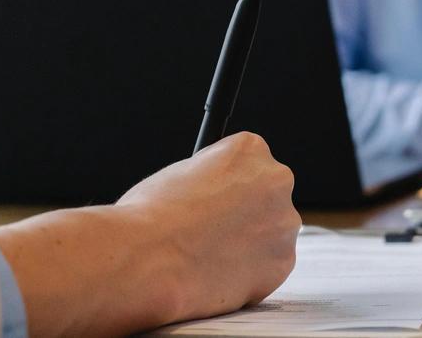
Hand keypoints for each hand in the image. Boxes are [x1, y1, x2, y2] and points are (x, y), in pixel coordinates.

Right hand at [0, 132, 299, 337]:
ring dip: (245, 243)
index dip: (221, 189)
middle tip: (202, 233)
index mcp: (249, 147)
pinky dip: (245, 272)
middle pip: (266, 196)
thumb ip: (200, 180)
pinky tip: (212, 274)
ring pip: (270, 231)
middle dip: (241, 214)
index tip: (203, 206)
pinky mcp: (280, 263)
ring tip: (200, 254)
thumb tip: (196, 187)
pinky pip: (267, 265)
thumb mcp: (170, 178)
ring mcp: (283, 222)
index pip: (249, 164)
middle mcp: (278, 178)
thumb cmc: (138, 218)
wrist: (138, 261)